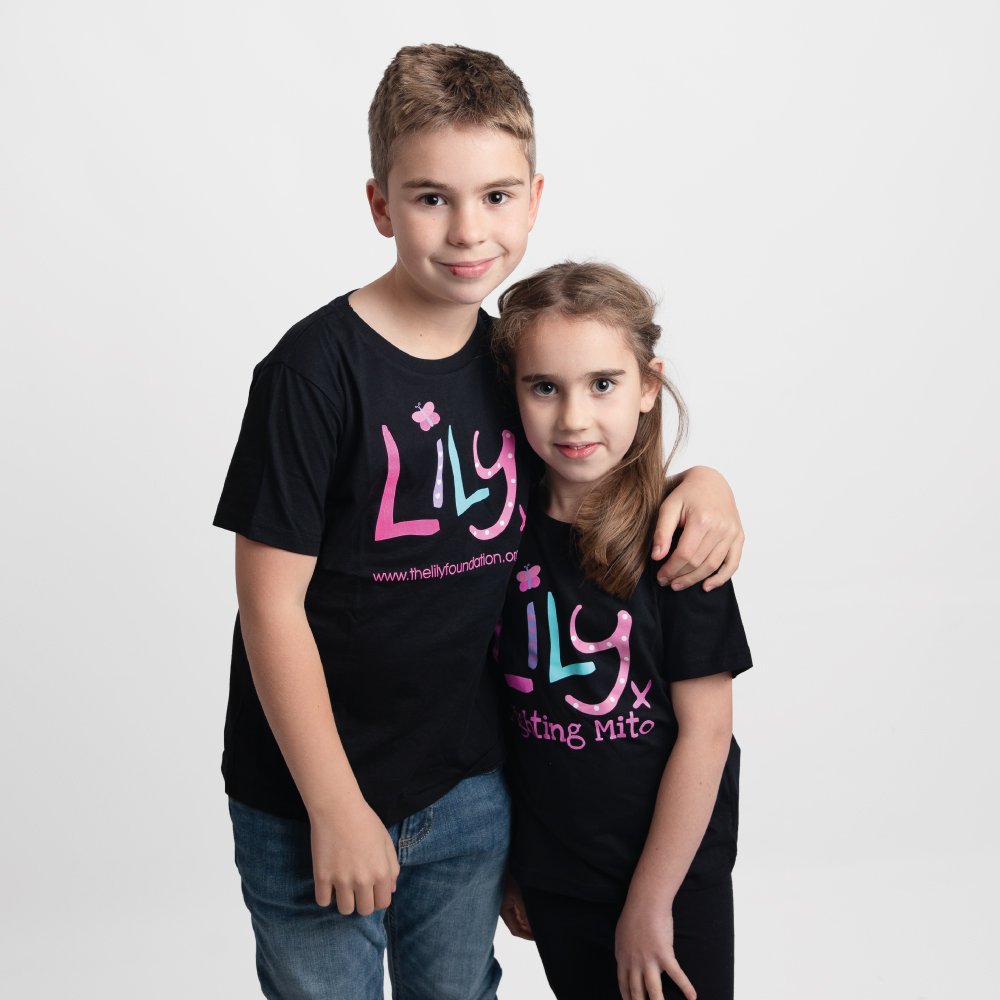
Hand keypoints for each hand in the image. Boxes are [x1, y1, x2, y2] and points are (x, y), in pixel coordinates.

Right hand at [309, 798, 399, 914]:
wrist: (338, 808)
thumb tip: (390, 890)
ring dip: (345, 901)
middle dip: (362, 902)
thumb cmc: (365, 821)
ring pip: (345, 910)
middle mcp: (363, 880)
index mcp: (381, 872)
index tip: (371, 891)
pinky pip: (323, 901)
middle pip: (364, 910)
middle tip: (356, 889)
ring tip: (342, 887)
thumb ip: (392, 867)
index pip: (383, 903)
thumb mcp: (386, 841)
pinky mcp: (322, 877)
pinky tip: (328, 883)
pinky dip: (326, 896)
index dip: (378, 898)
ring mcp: (341, 880)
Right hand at [499, 873, 533, 939]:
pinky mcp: (508, 899)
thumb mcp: (517, 895)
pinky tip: (532, 911)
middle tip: (541, 930)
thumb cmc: (505, 879)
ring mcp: (506, 905)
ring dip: (527, 922)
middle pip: (517, 926)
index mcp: (504, 912)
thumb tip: (532, 926)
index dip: (527, 936)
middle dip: (528, 929)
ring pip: (518, 919)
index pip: (516, 930)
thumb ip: (524, 911)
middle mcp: (505, 911)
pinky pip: (517, 911)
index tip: (538, 937)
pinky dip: (525, 914)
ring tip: (539, 921)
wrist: (497, 867)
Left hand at [615, 897, 694, 999]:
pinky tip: (692, 997)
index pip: (624, 986)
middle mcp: (634, 964)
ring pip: (654, 992)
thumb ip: (624, 952)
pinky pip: (677, 975)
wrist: (645, 901)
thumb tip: (625, 961)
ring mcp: (649, 961)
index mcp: (623, 959)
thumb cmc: (633, 914)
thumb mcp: (621, 936)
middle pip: (637, 993)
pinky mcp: (665, 955)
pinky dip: (686, 987)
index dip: (628, 999)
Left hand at [652, 466, 743, 590]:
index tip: (660, 576)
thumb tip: (657, 557)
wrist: (711, 481)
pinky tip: (707, 586)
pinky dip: (721, 578)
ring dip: (695, 579)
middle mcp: (721, 527)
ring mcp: (732, 533)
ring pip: (713, 565)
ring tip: (679, 584)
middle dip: (680, 576)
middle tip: (666, 582)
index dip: (671, 569)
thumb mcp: (668, 506)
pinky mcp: (739, 536)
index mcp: (702, 520)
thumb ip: (662, 532)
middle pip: (698, 562)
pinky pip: (733, 563)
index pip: (685, 554)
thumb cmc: (686, 493)